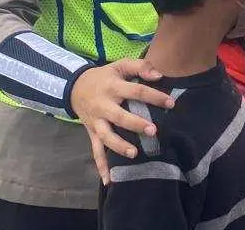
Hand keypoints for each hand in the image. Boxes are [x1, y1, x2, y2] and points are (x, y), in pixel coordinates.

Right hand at [70, 59, 174, 183]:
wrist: (74, 86)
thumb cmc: (105, 76)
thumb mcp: (119, 65)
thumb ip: (140, 66)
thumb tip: (159, 74)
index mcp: (113, 87)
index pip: (136, 91)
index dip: (154, 97)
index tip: (171, 104)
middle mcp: (103, 105)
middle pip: (119, 116)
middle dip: (136, 124)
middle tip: (153, 130)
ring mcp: (96, 121)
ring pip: (106, 136)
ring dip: (119, 146)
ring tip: (134, 153)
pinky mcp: (92, 133)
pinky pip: (96, 151)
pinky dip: (101, 166)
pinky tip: (109, 180)